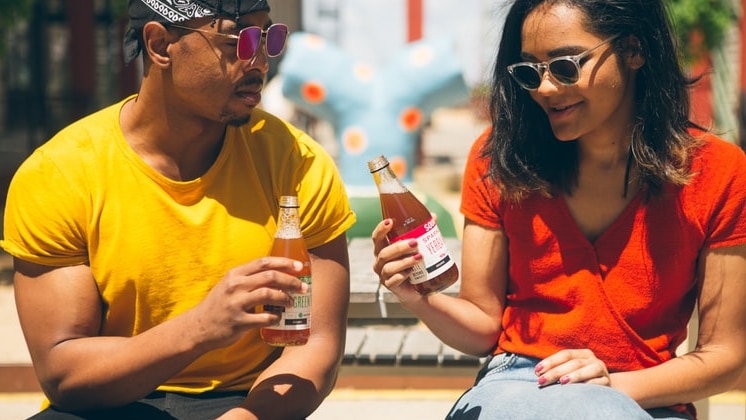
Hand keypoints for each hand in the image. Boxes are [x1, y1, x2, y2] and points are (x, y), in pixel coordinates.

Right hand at [188, 257, 308, 350]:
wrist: (198, 327)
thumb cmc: (219, 305)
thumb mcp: (229, 285)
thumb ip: (249, 278)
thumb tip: (277, 275)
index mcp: (235, 274)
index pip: (263, 262)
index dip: (284, 262)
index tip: (299, 265)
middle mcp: (235, 286)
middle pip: (270, 276)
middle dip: (291, 281)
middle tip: (303, 287)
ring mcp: (236, 304)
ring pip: (268, 294)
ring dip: (285, 298)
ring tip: (292, 302)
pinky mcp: (238, 322)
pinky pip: (264, 318)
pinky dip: (275, 318)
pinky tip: (278, 319)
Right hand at [371, 219, 424, 303]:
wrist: (417, 288)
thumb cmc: (414, 263)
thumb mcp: (418, 247)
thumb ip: (423, 232)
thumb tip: (433, 217)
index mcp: (383, 248)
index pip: (377, 237)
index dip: (381, 229)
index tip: (391, 221)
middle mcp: (380, 261)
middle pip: (384, 252)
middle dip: (399, 247)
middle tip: (415, 243)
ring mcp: (383, 275)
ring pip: (389, 267)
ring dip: (404, 261)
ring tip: (420, 257)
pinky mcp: (390, 286)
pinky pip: (393, 281)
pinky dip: (402, 275)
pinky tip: (411, 272)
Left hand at [535, 349, 610, 386]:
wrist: (604, 391)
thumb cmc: (581, 380)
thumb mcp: (570, 371)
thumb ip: (557, 370)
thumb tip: (538, 373)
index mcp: (582, 354)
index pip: (565, 354)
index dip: (550, 361)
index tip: (537, 370)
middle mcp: (593, 359)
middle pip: (573, 363)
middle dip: (556, 371)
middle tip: (542, 380)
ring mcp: (602, 370)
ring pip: (588, 370)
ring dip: (574, 375)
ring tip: (561, 382)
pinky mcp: (607, 382)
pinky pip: (598, 382)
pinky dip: (589, 384)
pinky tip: (579, 389)